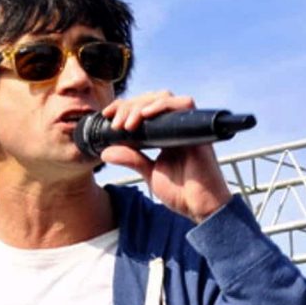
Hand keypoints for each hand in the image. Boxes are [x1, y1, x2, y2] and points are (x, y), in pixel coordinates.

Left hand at [99, 90, 231, 222]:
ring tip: (127, 124)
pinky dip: (162, 106)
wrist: (200, 207)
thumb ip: (130, 159)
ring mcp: (186, 127)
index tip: (107, 114)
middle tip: (116, 124)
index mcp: (163, 134)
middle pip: (151, 99)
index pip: (143, 108)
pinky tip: (146, 114)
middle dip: (129, 106)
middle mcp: (175, 127)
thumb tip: (105, 152)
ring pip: (164, 98)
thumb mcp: (148, 172)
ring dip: (141, 105)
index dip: (124, 106)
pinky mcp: (197, 130)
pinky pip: (184, 105)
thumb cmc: (180, 192)